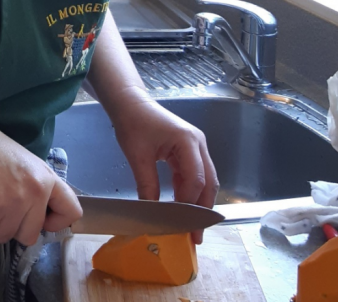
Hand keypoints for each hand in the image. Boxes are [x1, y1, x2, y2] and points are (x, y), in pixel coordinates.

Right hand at [0, 123, 82, 245]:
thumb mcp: (27, 164)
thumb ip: (36, 188)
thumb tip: (34, 214)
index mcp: (48, 179)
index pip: (71, 213)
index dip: (55, 222)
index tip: (39, 219)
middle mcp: (36, 193)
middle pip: (30, 235)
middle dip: (13, 228)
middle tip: (1, 212)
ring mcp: (15, 203)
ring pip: (5, 236)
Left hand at [110, 95, 219, 243]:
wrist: (130, 103)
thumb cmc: (133, 124)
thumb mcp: (137, 156)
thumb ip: (147, 184)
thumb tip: (151, 212)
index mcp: (188, 142)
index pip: (196, 179)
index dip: (190, 204)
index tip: (182, 224)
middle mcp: (198, 144)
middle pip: (208, 182)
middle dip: (202, 209)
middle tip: (195, 235)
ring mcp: (195, 146)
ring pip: (203, 180)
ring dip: (197, 202)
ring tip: (190, 226)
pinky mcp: (188, 150)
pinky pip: (193, 174)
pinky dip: (188, 191)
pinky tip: (181, 206)